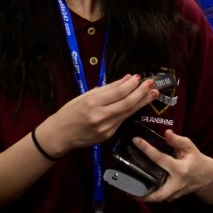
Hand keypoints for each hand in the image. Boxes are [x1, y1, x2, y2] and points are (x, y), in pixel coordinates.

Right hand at [36, 75, 158, 156]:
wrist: (60, 134)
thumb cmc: (70, 112)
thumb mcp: (85, 96)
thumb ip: (107, 88)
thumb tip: (126, 79)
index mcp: (92, 103)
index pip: (118, 92)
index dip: (131, 84)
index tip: (139, 77)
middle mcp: (100, 116)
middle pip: (127, 103)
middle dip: (141, 92)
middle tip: (152, 84)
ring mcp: (106, 128)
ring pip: (128, 113)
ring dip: (141, 102)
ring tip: (152, 94)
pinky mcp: (108, 135)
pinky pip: (122, 120)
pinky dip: (130, 111)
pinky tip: (137, 104)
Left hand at [133, 131, 212, 202]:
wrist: (208, 177)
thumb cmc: (197, 160)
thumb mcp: (190, 147)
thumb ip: (177, 140)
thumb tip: (166, 133)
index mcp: (180, 169)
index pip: (159, 158)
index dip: (146, 149)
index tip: (136, 141)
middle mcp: (177, 184)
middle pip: (158, 194)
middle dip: (143, 194)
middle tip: (126, 189)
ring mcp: (175, 193)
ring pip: (158, 199)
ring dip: (143, 197)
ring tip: (128, 191)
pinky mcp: (174, 197)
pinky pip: (160, 197)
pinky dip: (149, 195)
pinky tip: (138, 189)